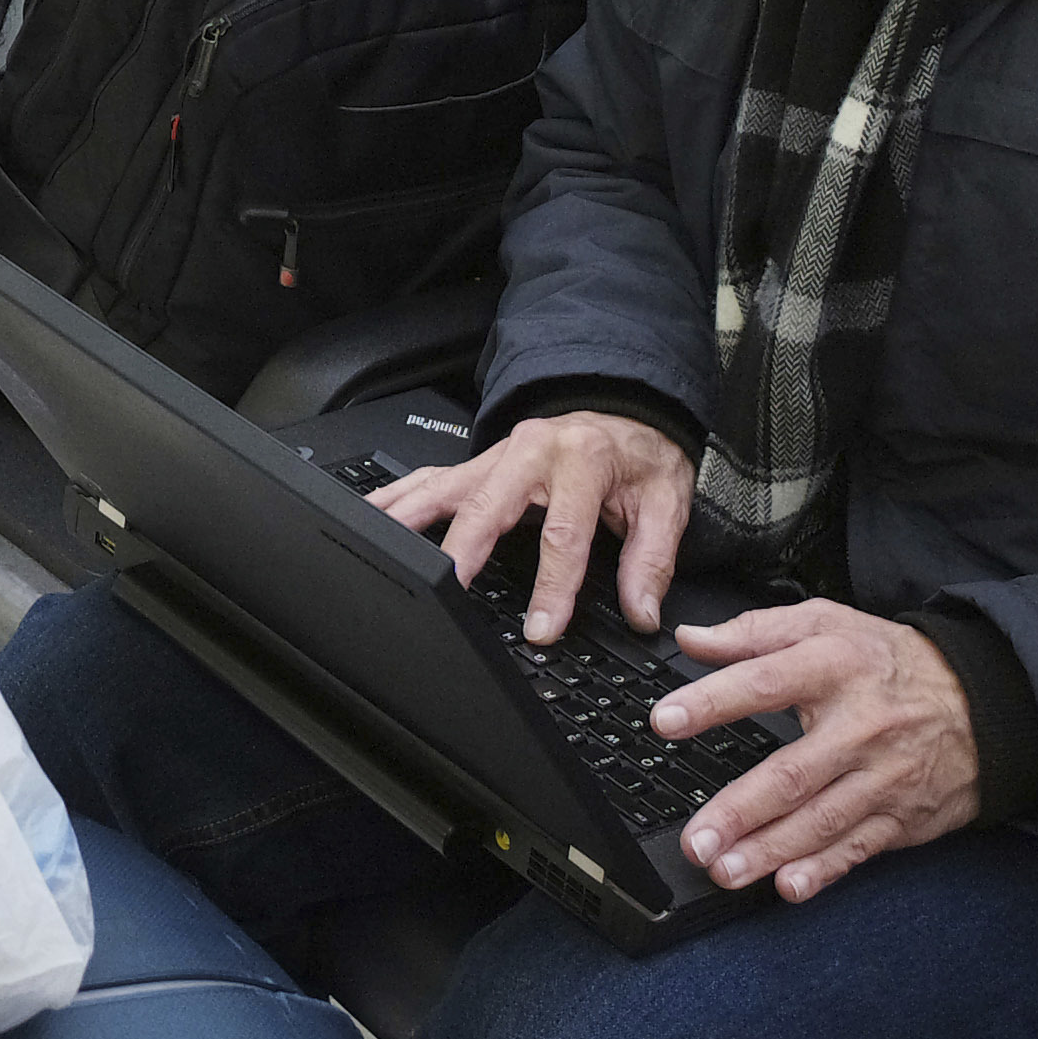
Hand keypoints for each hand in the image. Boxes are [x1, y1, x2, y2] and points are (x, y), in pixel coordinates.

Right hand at [376, 408, 695, 637]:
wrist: (625, 410)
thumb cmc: (638, 457)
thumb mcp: (664, 503)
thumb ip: (650, 560)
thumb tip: (640, 611)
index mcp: (581, 460)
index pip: (562, 533)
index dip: (552, 586)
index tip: (541, 628)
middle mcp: (531, 451)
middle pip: (487, 507)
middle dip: (463, 553)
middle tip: (448, 594)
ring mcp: (497, 454)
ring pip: (443, 487)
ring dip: (410, 520)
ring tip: (382, 552)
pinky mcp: (478, 462)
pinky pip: (430, 479)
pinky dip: (398, 499)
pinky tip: (373, 519)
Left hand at [648, 601, 981, 900]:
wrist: (985, 705)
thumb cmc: (891, 663)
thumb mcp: (829, 624)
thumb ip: (756, 631)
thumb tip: (693, 639)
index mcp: (835, 668)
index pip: (765, 681)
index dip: (713, 701)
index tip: (665, 720)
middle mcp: (860, 727)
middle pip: (792, 772)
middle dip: (739, 810)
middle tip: (697, 838)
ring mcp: (883, 778)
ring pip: (820, 820)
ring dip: (769, 850)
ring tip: (724, 868)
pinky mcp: (900, 817)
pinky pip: (857, 849)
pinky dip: (823, 871)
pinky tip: (789, 887)